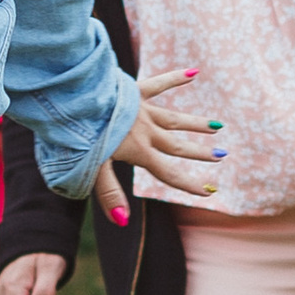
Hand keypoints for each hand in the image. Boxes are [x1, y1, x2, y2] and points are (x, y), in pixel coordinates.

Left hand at [90, 64, 220, 229]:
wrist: (73, 98)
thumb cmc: (79, 135)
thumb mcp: (92, 167)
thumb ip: (109, 193)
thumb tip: (123, 222)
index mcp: (137, 151)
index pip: (168, 172)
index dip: (188, 184)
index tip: (209, 191)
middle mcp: (145, 130)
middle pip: (177, 145)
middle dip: (199, 153)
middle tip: (221, 155)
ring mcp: (141, 109)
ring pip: (174, 119)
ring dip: (195, 124)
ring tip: (217, 126)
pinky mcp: (133, 90)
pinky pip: (158, 84)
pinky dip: (175, 78)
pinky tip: (193, 73)